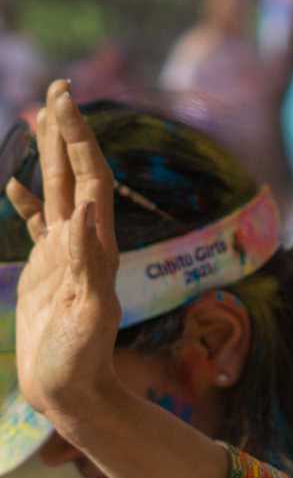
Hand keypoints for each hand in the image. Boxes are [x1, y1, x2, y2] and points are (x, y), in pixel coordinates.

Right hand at [5, 82, 125, 428]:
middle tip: (63, 86)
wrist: (74, 391)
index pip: (89, 178)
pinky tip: (14, 184)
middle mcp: (84, 242)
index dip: (79, 139)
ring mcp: (66, 254)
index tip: (68, 100)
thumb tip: (84, 220)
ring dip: (51, 154)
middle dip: (69, 130)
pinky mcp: (51, 271)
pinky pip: (39, 225)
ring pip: (57, 191)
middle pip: (76, 174)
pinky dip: (29, 201)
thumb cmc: (79, 362)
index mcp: (93, 246)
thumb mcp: (85, 314)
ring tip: (44, 117)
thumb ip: (84, 268)